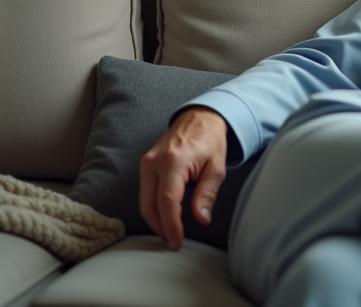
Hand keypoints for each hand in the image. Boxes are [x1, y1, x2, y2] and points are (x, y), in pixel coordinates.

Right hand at [139, 107, 228, 250]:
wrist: (200, 118)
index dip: (171, 225)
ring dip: (156, 220)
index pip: (167, 202)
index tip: (176, 241)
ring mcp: (146, 162)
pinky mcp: (145, 164)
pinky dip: (153, 208)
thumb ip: (207, 194)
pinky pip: (145, 192)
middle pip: (149, 205)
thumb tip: (201, 219)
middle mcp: (154, 162)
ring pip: (144, 201)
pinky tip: (166, 216)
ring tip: (171, 232)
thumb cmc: (210, 140)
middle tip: (174, 242)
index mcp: (173, 162)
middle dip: (160, 227)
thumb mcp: (217, 168)